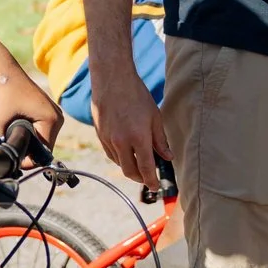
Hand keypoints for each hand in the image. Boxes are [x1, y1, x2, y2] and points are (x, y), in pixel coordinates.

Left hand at [0, 69, 62, 162]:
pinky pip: (43, 132)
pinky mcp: (50, 112)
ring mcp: (56, 115)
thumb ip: (4, 143)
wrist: (4, 73)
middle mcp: (58, 118)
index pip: (43, 152)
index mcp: (51, 120)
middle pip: (45, 148)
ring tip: (12, 141)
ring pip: (44, 141)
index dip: (28, 161)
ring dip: (30, 144)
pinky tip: (17, 132)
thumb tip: (3, 161)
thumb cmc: (3, 94)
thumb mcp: (0, 123)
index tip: (13, 162)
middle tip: (10, 153)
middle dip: (29, 153)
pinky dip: (32, 135)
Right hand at [91, 66, 169, 189]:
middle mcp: (122, 142)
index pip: (146, 169)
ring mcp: (109, 139)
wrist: (112, 80)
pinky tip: (126, 153)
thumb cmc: (137, 95)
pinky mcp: (100, 135)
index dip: (151, 181)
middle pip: (130, 172)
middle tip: (148, 178)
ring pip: (119, 164)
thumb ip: (160, 140)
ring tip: (139, 163)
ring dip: (130, 168)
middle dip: (140, 178)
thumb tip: (167, 157)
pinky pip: (110, 154)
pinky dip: (120, 158)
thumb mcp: (155, 117)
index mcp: (139, 138)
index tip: (155, 187)